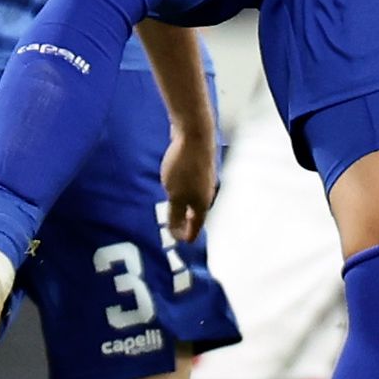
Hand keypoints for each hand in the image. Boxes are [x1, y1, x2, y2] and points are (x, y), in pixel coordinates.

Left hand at [159, 129, 215, 244]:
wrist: (195, 134)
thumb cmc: (184, 167)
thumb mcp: (175, 194)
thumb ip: (174, 214)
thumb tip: (175, 233)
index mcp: (202, 204)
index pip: (196, 227)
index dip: (187, 236)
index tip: (180, 244)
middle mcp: (206, 193)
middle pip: (197, 214)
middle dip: (186, 223)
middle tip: (175, 230)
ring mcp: (204, 179)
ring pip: (193, 198)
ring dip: (184, 207)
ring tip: (172, 211)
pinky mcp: (198, 166)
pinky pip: (189, 184)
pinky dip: (182, 191)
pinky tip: (173, 187)